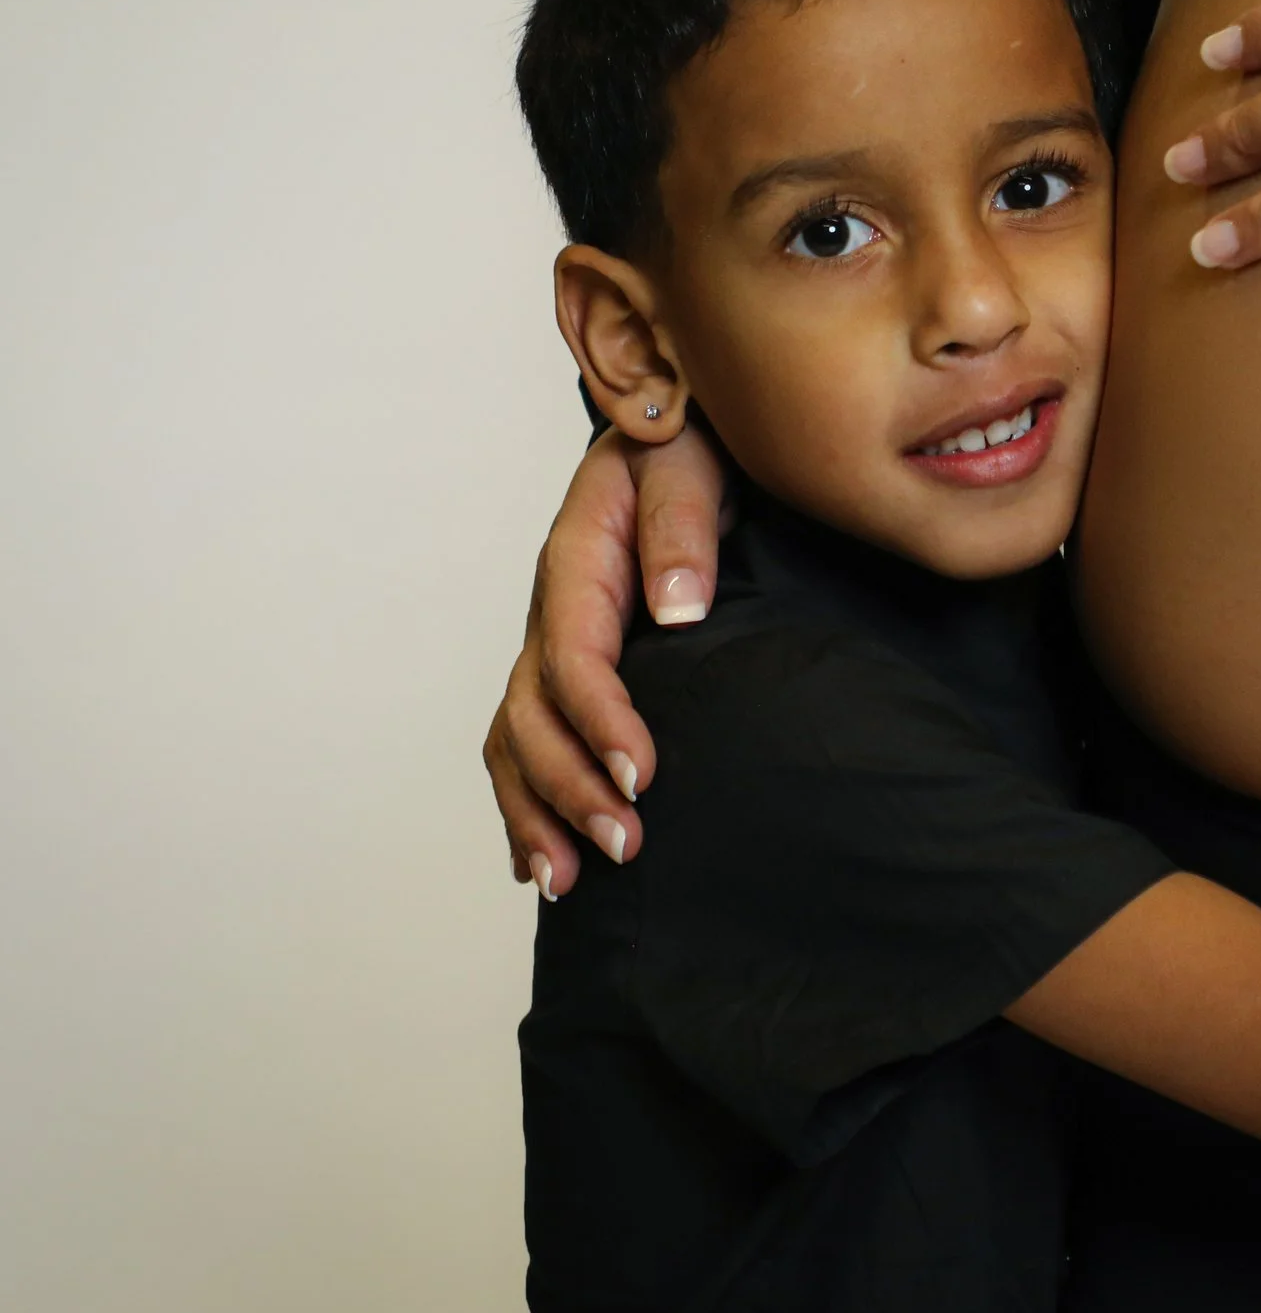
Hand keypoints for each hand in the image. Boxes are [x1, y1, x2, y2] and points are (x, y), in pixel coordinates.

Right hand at [481, 424, 727, 898]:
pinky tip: (540, 861)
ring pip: (519, 739)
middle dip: (570, 788)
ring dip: (537, 812)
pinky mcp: (571, 667)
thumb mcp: (689, 462)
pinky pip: (530, 740)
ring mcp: (555, 643)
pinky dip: (528, 803)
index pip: (574, 658)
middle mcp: (554, 611)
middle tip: (626, 846)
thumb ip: (683, 526)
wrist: (683, 431)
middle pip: (534, 714)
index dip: (602, 723)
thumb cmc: (689, 444)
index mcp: (577, 562)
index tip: (645, 776)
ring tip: (566, 880)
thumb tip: (674, 610)